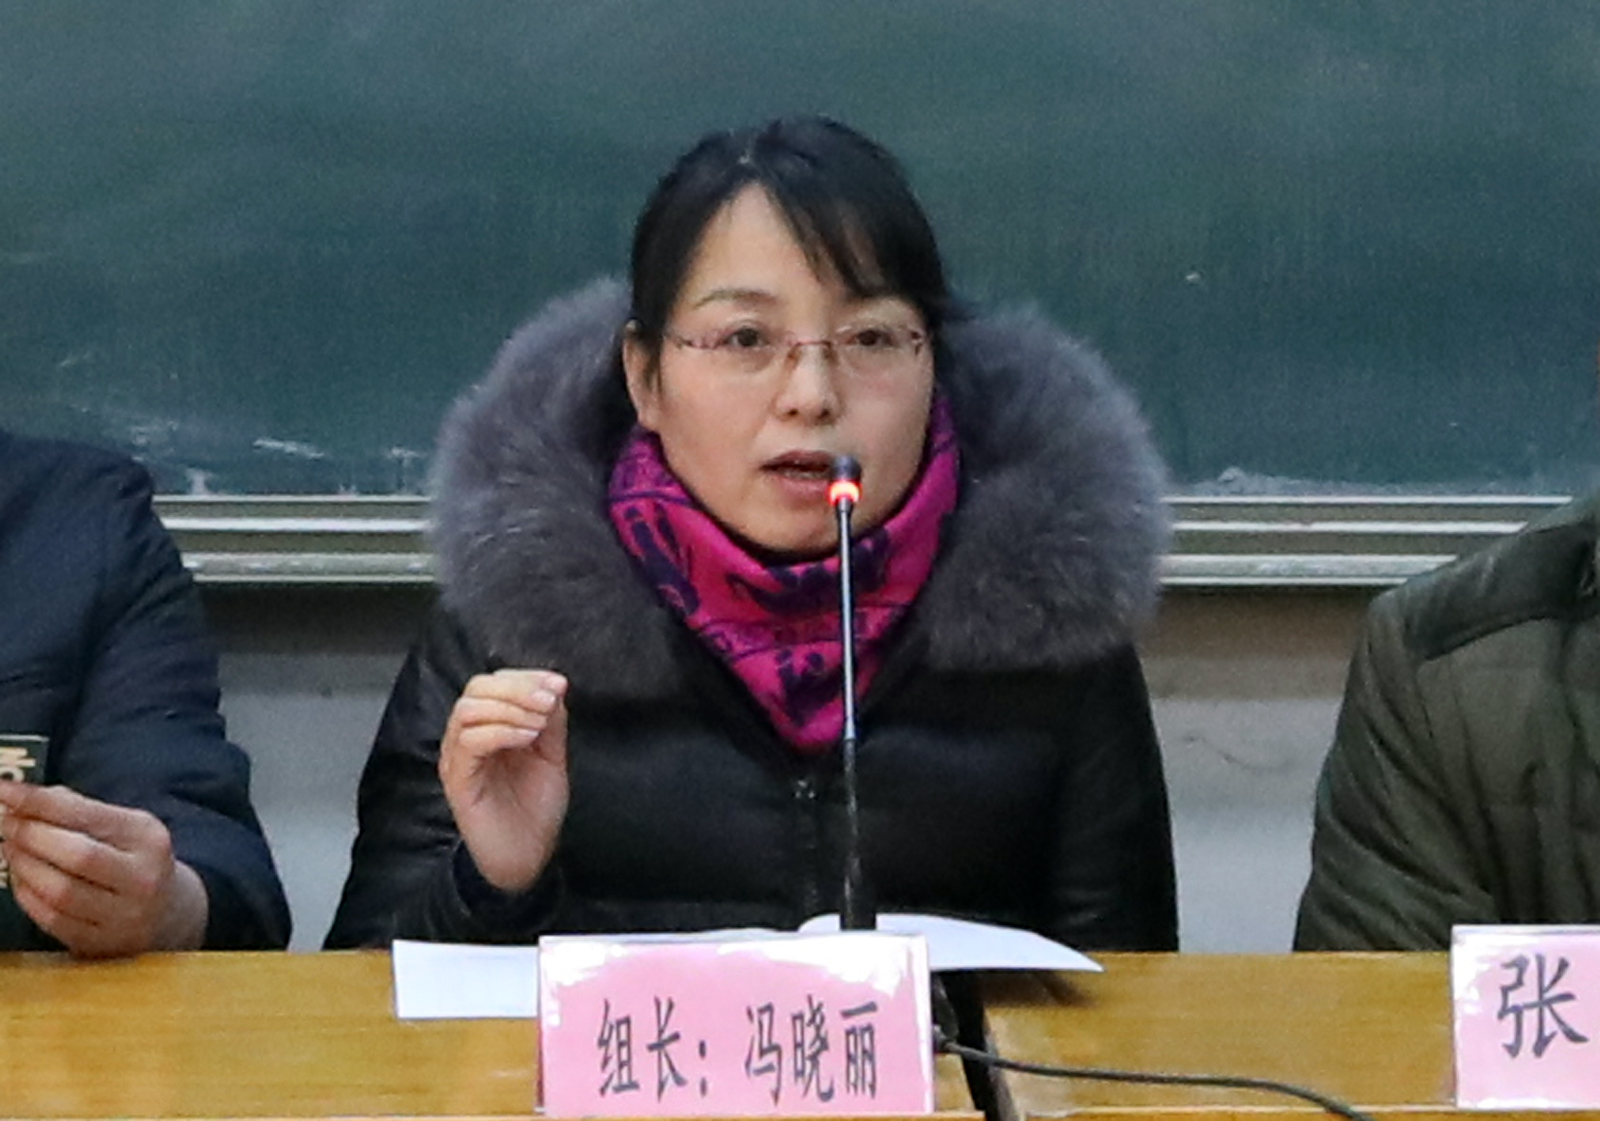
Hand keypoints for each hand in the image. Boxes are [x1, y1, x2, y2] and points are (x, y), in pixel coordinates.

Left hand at [0, 783, 207, 956]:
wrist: (169, 913)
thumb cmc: (135, 860)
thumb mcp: (124, 827)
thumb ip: (78, 810)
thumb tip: (22, 800)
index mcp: (148, 838)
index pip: (86, 814)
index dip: (38, 802)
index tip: (4, 790)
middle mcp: (143, 877)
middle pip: (76, 855)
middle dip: (29, 835)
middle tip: (4, 822)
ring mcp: (125, 915)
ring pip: (60, 891)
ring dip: (24, 866)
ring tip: (9, 848)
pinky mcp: (103, 943)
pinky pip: (53, 919)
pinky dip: (27, 895)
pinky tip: (20, 878)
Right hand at [439, 669, 569, 893]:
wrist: (526, 855)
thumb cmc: (534, 808)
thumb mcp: (551, 754)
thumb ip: (551, 721)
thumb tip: (555, 686)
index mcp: (489, 726)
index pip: (494, 683)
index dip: (526, 677)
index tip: (558, 683)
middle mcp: (467, 737)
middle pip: (477, 688)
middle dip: (518, 688)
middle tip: (548, 701)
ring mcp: (459, 758)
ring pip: (468, 710)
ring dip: (510, 707)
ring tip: (538, 724)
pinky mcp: (458, 780)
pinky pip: (469, 742)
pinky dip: (501, 732)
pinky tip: (526, 739)